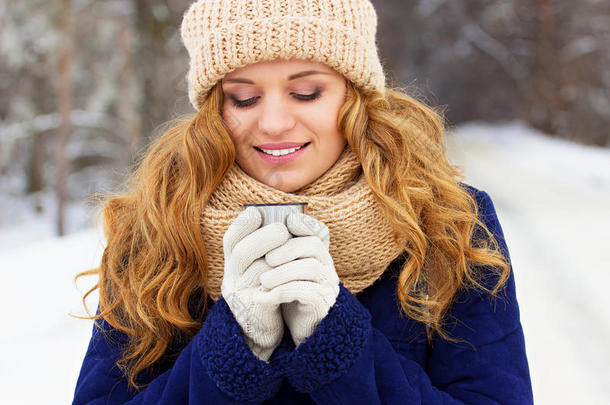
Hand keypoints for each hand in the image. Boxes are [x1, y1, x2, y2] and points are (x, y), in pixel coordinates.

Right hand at [221, 206, 290, 360]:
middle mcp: (232, 278)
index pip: (231, 240)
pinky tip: (297, 269)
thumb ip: (266, 248)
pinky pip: (270, 289)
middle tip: (281, 229)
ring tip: (292, 245)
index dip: (242, 224)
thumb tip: (286, 219)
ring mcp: (241, 294)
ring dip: (276, 255)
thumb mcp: (260, 269)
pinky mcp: (255, 309)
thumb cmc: (266, 292)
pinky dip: (284, 276)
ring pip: (257, 269)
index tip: (256, 212)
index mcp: (233, 265)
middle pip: (241, 252)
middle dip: (262, 237)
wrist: (262, 331)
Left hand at [259, 213, 339, 346]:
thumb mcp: (281, 273)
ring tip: (262, 281)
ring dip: (282, 272)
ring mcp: (328, 286)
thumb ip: (274, 253)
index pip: (319, 232)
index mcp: (318, 256)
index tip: (287, 220)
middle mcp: (327, 268)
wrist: (299, 332)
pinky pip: (307, 292)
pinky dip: (281, 292)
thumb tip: (254, 226)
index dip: (305, 223)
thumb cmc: (289, 298)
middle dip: (287, 248)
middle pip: (313, 245)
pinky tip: (262, 298)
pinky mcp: (323, 305)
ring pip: (311, 268)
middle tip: (267, 259)